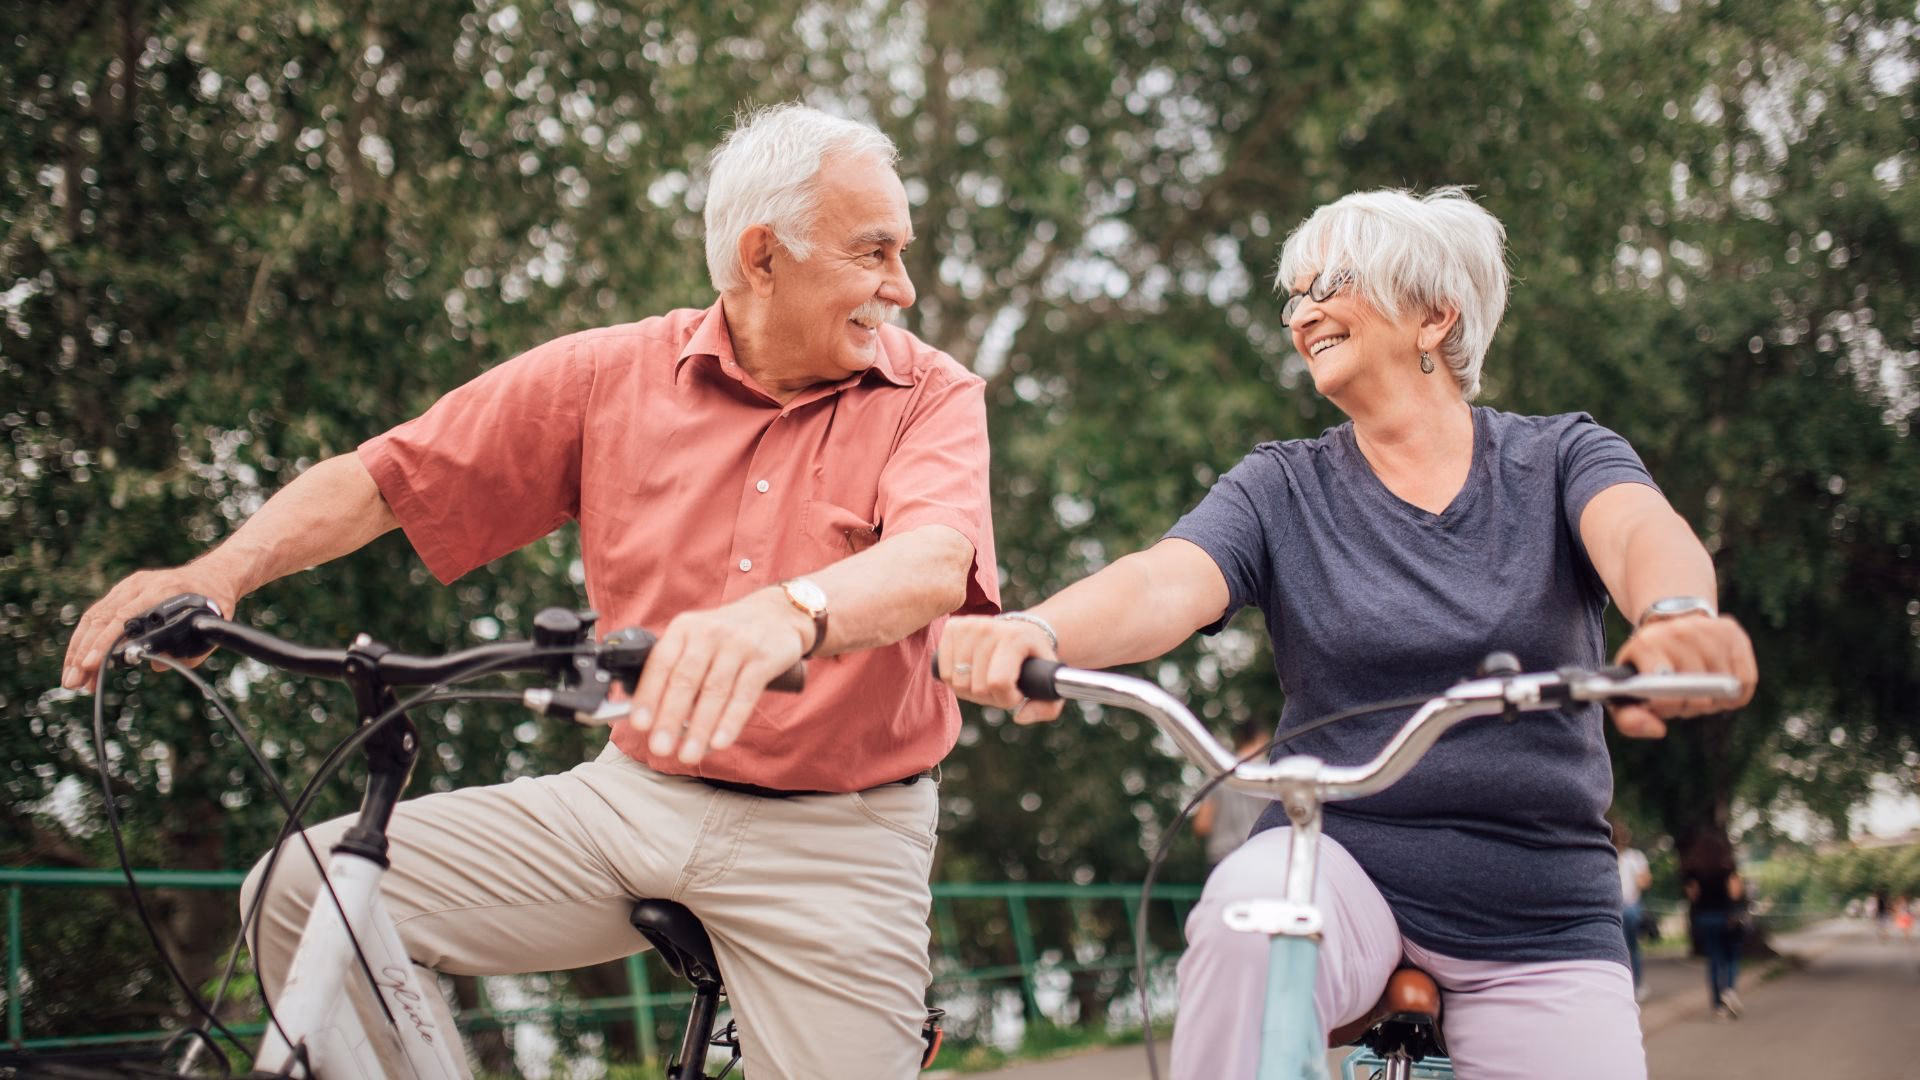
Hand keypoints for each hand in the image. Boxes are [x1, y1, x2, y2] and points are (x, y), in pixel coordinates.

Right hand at [61, 566, 242, 691]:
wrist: (214, 574)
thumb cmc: (216, 600)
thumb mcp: (212, 625)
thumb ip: (190, 650)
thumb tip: (156, 665)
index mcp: (162, 589)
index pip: (123, 616)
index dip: (104, 641)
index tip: (91, 664)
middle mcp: (140, 585)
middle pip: (101, 618)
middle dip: (83, 654)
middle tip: (74, 683)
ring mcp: (128, 587)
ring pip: (93, 618)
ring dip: (78, 651)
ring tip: (73, 680)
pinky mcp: (121, 592)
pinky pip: (96, 616)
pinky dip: (85, 640)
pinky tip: (79, 662)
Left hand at [627, 588, 810, 763]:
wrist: (778, 613)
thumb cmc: (727, 637)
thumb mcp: (697, 639)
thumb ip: (675, 670)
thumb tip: (649, 717)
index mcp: (684, 628)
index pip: (661, 663)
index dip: (649, 694)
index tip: (639, 724)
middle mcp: (708, 633)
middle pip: (686, 679)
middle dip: (670, 718)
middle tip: (660, 748)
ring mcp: (738, 645)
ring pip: (714, 691)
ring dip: (700, 727)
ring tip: (688, 755)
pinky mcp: (764, 659)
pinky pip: (744, 694)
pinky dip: (731, 721)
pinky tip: (720, 742)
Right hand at [936, 614, 1061, 724]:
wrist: (1023, 631)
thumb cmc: (1036, 662)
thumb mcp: (1049, 683)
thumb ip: (1046, 707)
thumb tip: (1018, 717)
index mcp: (1015, 638)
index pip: (998, 683)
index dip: (1008, 699)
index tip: (1018, 692)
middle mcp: (988, 627)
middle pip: (977, 687)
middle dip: (991, 697)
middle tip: (1003, 686)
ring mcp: (968, 625)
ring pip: (957, 682)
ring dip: (972, 691)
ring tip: (987, 679)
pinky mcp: (952, 627)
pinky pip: (943, 672)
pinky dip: (956, 681)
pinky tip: (971, 673)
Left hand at [1610, 614, 1757, 737]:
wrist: (1667, 625)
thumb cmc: (1646, 667)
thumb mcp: (1626, 691)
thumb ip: (1629, 719)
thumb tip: (1658, 730)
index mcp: (1647, 645)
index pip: (1665, 690)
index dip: (1668, 707)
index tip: (1663, 706)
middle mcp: (1679, 632)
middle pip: (1698, 693)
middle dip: (1690, 706)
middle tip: (1680, 699)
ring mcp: (1708, 630)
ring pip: (1724, 688)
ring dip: (1713, 700)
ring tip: (1697, 691)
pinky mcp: (1732, 633)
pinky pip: (1745, 681)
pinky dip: (1734, 695)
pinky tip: (1718, 688)